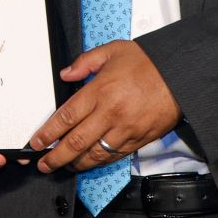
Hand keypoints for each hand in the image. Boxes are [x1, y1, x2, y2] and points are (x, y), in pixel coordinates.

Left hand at [28, 40, 181, 173]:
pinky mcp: (139, 139)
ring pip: (94, 154)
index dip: (48, 133)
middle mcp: (110, 113)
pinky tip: (89, 163)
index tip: (37, 142)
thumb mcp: (113, 50)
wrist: (181, 74)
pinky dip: (99, 162)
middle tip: (43, 164)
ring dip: (75, 164)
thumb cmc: (149, 62)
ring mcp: (125, 129)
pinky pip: (114, 156)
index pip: (65, 117)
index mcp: (99, 90)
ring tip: (63, 167)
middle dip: (55, 156)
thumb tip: (66, 73)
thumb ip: (85, 62)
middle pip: (75, 142)